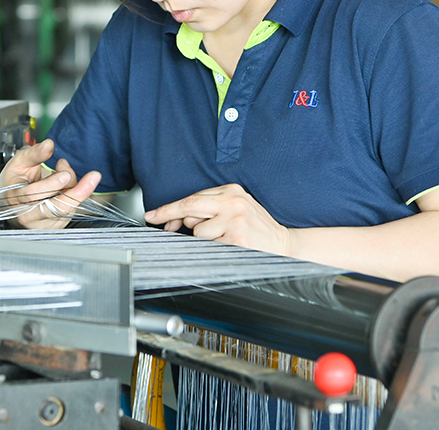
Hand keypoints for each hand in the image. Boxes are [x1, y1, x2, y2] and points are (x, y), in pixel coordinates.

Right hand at [0, 139, 100, 228]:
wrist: (15, 198)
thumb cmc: (15, 180)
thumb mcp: (21, 162)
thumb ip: (35, 153)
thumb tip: (48, 145)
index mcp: (14, 198)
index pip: (32, 195)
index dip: (50, 185)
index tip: (65, 173)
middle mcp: (27, 216)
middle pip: (55, 209)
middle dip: (76, 192)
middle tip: (92, 177)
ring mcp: (42, 224)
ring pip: (66, 210)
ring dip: (75, 189)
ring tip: (68, 171)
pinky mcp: (55, 226)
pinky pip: (71, 212)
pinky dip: (75, 196)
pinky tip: (69, 185)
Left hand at [143, 184, 292, 254]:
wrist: (284, 245)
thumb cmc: (255, 228)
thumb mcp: (235, 209)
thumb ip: (208, 210)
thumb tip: (177, 220)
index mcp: (232, 191)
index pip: (193, 198)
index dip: (170, 207)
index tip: (153, 214)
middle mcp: (233, 202)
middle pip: (190, 207)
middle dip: (169, 214)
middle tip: (156, 220)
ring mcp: (235, 220)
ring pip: (198, 232)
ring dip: (204, 239)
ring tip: (224, 239)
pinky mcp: (236, 239)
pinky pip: (209, 246)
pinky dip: (214, 248)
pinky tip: (229, 245)